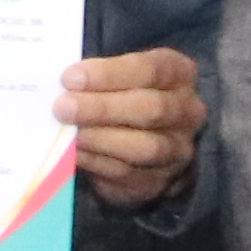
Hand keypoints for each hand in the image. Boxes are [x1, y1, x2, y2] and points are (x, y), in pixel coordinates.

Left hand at [61, 45, 204, 209]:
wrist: (146, 142)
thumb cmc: (126, 96)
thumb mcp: (121, 76)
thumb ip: (98, 76)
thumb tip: (63, 82)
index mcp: (180, 74)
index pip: (150, 70)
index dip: (109, 74)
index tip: (70, 78)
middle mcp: (188, 112)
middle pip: (150, 108)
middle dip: (101, 108)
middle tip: (62, 107)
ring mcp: (177, 150)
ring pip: (143, 146)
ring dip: (99, 138)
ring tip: (68, 131)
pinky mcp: (158, 181)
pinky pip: (126, 173)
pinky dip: (95, 161)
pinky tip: (73, 151)